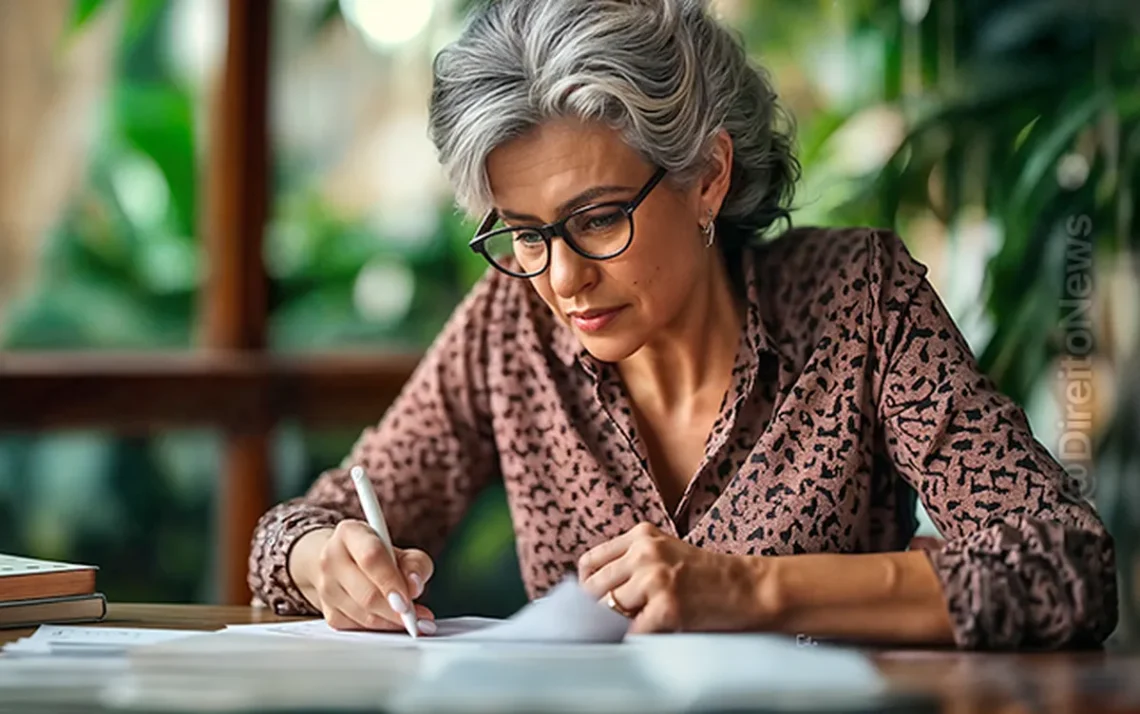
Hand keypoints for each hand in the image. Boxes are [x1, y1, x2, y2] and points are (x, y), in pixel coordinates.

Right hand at [296, 521, 435, 631]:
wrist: (340, 561)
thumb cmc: (375, 554)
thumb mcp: (400, 550)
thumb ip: (415, 564)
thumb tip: (415, 586)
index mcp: (350, 533)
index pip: (371, 558)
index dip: (391, 581)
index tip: (408, 599)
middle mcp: (331, 558)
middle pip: (367, 594)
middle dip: (396, 610)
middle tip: (416, 616)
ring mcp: (325, 588)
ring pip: (364, 615)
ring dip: (392, 621)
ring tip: (412, 619)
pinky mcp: (328, 612)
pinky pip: (359, 628)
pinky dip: (380, 627)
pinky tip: (392, 620)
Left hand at [577, 522, 772, 633]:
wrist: (748, 588)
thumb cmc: (707, 576)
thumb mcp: (666, 553)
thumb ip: (631, 563)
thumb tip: (589, 593)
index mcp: (642, 535)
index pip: (590, 562)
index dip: (586, 587)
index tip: (594, 602)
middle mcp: (645, 552)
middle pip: (593, 588)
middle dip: (597, 610)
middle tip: (610, 623)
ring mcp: (655, 579)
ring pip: (608, 611)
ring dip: (616, 625)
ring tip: (634, 627)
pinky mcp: (666, 607)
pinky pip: (631, 631)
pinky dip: (634, 639)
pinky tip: (648, 635)